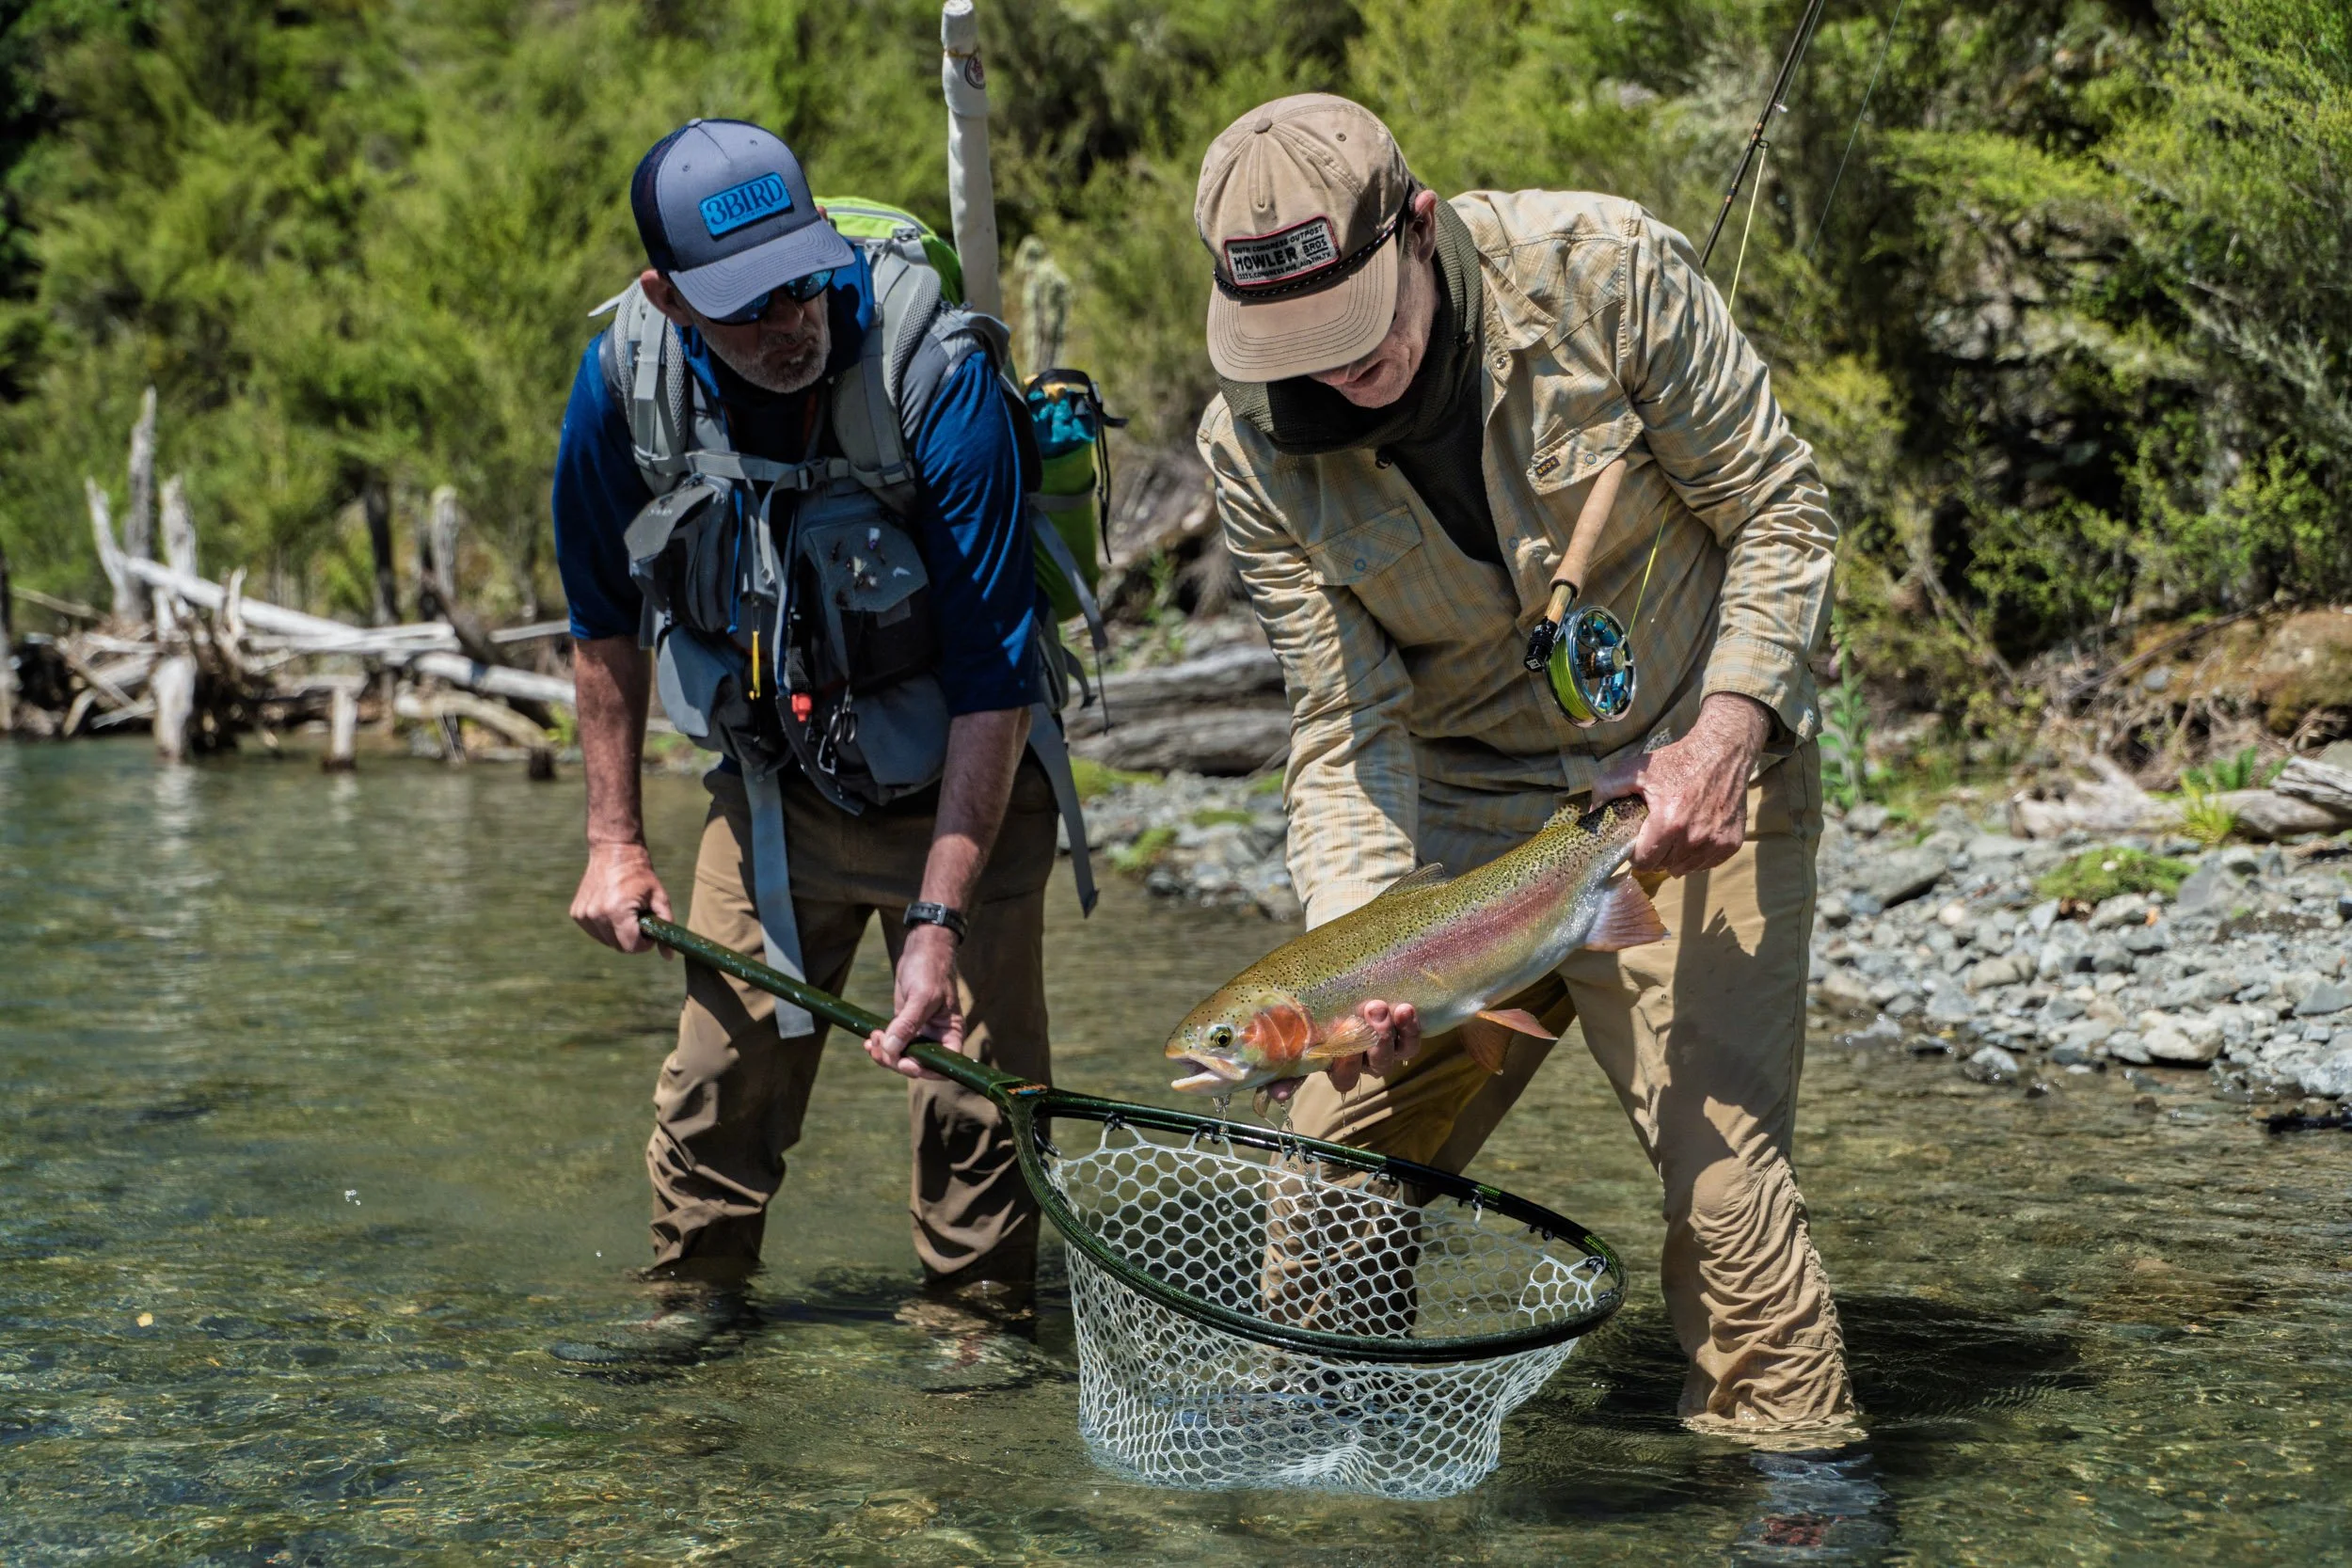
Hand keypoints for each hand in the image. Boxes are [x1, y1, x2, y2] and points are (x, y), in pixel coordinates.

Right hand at [571, 842, 672, 954]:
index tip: (649, 930)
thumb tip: (669, 957)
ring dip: (618, 933)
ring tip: (626, 910)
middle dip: (632, 938)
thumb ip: (666, 926)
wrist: (614, 851)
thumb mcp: (660, 897)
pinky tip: (612, 908)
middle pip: (618, 946)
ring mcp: (583, 915)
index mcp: (616, 911)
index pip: (631, 947)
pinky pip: (596, 932)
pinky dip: (606, 926)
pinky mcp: (576, 913)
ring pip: (606, 941)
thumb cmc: (640, 874)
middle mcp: (596, 915)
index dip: (644, 943)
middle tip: (639, 918)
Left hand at [865, 924, 962, 1081]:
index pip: (943, 1065)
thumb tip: (892, 1050)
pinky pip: (894, 1042)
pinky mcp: (905, 1024)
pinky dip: (882, 1044)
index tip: (905, 1062)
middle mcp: (938, 1037)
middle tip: (880, 1048)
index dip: (925, 1070)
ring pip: (903, 1055)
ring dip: (885, 1053)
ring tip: (872, 1039)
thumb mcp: (922, 996)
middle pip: (919, 1064)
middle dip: (897, 1060)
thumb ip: (908, 1024)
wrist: (922, 948)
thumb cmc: (931, 969)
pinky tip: (870, 1039)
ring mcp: (921, 1032)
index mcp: (951, 1033)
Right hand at [1265, 999, 1420, 1103]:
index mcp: (1338, 1064)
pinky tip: (1404, 1009)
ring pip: (1393, 1054)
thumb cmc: (1321, 1010)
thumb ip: (1289, 1058)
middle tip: (1368, 1011)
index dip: (1344, 1066)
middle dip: (1372, 1041)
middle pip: (1374, 1066)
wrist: (1351, 984)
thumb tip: (1277, 1094)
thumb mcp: (1302, 1029)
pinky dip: (1409, 1027)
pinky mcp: (1405, 1038)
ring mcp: (1386, 1050)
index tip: (1339, 1045)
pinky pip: (1411, 1042)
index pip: (1344, 1078)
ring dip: (1387, 1034)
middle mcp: (1364, 1061)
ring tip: (1380, 1007)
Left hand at [1593, 692, 1769, 876]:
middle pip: (1664, 865)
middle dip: (1655, 854)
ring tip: (1674, 834)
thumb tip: (1590, 815)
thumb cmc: (1676, 762)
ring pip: (1685, 868)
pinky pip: (1706, 864)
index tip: (1638, 840)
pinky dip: (1697, 855)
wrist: (1721, 753)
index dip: (1637, 853)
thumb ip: (1606, 789)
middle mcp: (1694, 838)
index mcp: (1668, 823)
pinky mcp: (1731, 843)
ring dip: (1676, 857)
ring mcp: (1716, 842)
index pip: (1644, 862)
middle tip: (1655, 833)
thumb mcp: (1635, 770)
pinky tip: (1693, 834)